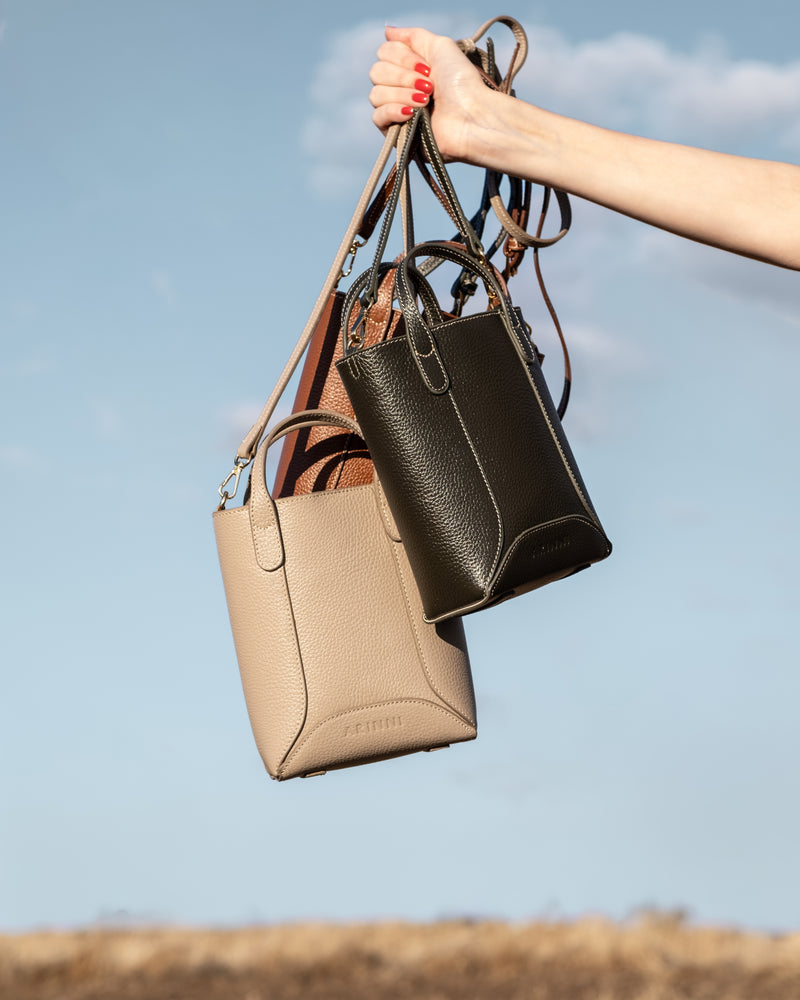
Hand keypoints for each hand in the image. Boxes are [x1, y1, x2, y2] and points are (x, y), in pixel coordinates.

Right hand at [368, 26, 490, 163]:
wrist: (470, 117)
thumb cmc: (461, 83)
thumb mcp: (440, 46)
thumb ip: (413, 36)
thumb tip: (387, 31)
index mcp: (410, 68)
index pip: (384, 53)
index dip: (403, 57)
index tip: (427, 67)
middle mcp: (401, 87)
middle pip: (377, 72)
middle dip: (403, 76)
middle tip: (429, 85)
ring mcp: (397, 111)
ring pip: (376, 94)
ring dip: (402, 94)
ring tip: (426, 101)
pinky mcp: (396, 133)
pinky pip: (377, 117)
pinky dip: (393, 111)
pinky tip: (411, 113)